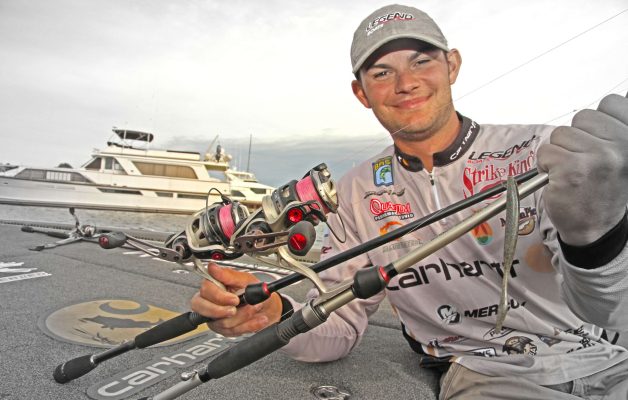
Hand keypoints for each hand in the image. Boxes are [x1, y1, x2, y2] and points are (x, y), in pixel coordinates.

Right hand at [190, 263, 282, 335]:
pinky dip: (249, 325)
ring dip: (243, 316)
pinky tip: (258, 319)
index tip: (234, 299)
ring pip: (221, 322)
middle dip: (222, 311)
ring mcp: (215, 316)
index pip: (205, 291)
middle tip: (236, 309)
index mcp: (214, 285)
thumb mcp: (245, 279)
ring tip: (255, 309)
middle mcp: (211, 301)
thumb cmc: (255, 290)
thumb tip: (212, 267)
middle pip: (201, 307)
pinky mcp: (224, 329)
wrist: (268, 306)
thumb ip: (228, 275)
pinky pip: (232, 332)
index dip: (218, 296)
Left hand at [538, 93, 627, 244]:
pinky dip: (546, 164)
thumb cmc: (603, 190)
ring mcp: (595, 156)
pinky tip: (560, 179)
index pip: (611, 103)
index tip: (596, 141)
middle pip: (582, 117)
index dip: (596, 122)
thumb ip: (613, 131)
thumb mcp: (621, 156)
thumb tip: (605, 105)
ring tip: (572, 171)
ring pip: (561, 134)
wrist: (597, 229)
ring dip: (560, 152)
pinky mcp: (570, 168)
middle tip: (583, 162)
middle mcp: (620, 145)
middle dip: (576, 137)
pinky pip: (546, 151)